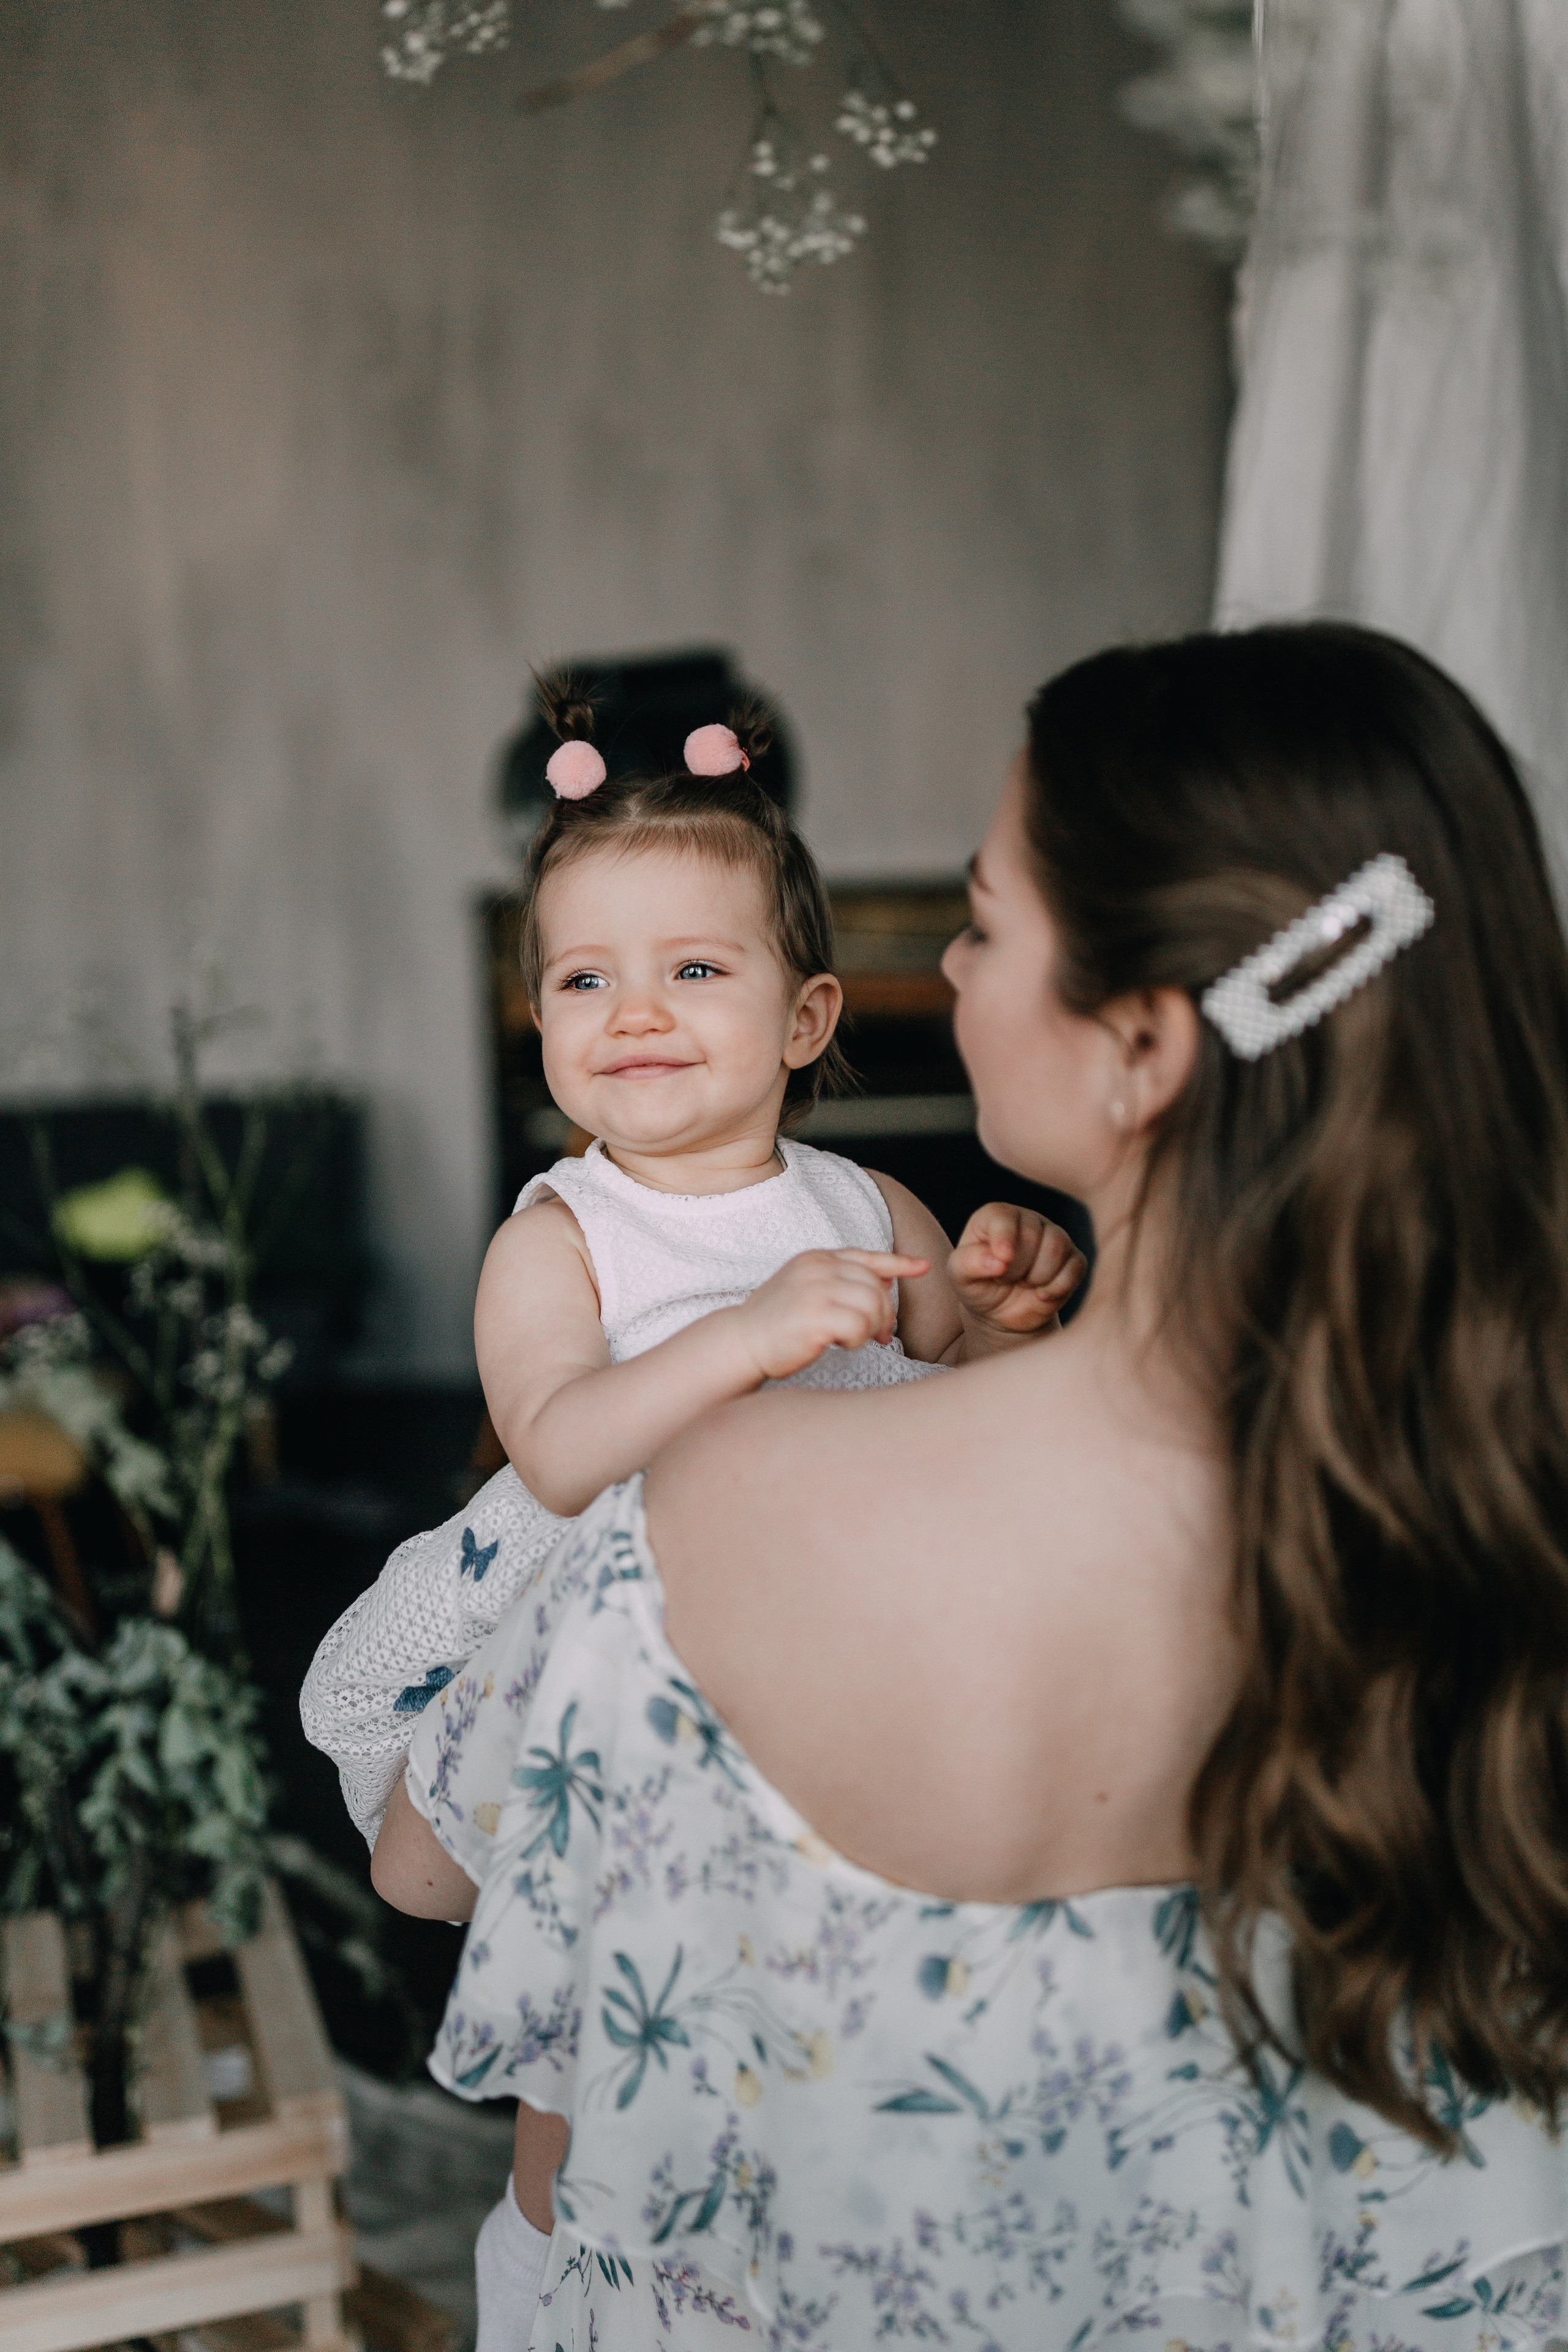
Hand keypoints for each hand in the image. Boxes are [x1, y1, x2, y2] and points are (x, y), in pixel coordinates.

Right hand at [731, 1248, 929, 1381]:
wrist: (742, 1341)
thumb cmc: (778, 1322)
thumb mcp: (809, 1288)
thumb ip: (841, 1281)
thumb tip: (888, 1282)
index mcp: (817, 1258)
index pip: (867, 1256)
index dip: (898, 1263)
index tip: (922, 1267)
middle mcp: (818, 1268)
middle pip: (877, 1286)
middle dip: (884, 1314)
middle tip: (879, 1336)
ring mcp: (816, 1290)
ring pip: (873, 1306)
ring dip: (870, 1329)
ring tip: (850, 1338)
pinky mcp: (815, 1316)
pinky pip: (860, 1328)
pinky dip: (857, 1341)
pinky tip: (838, 1344)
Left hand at [949, 1203, 1085, 1339]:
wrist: (1003, 1313)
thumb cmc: (978, 1287)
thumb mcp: (961, 1277)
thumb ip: (970, 1263)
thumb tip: (999, 1260)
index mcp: (995, 1216)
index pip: (1004, 1216)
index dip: (1004, 1238)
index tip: (1002, 1262)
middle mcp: (1027, 1220)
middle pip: (1033, 1233)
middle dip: (1017, 1267)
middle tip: (1005, 1280)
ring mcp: (1053, 1237)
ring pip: (1057, 1246)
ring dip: (1038, 1276)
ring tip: (1024, 1284)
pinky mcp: (1072, 1259)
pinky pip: (1076, 1266)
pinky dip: (1058, 1286)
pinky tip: (1042, 1295)